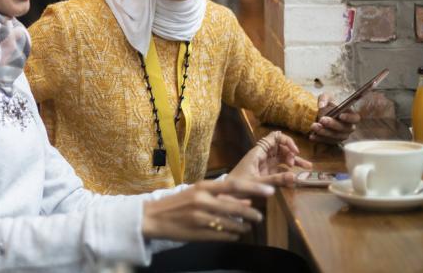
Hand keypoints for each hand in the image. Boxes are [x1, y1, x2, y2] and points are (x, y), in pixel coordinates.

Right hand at [141, 179, 272, 241]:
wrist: (152, 217)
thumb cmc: (176, 203)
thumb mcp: (197, 193)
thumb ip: (220, 197)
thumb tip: (246, 201)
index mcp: (203, 187)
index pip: (234, 185)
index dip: (254, 188)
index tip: (270, 192)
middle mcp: (203, 200)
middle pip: (236, 208)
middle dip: (252, 214)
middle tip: (259, 217)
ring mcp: (201, 218)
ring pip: (232, 224)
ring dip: (242, 227)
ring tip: (246, 228)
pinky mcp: (199, 233)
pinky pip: (224, 236)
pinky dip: (232, 236)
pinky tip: (233, 235)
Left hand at [231, 131, 311, 186]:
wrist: (226, 194)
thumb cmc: (238, 186)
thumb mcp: (257, 183)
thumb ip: (276, 180)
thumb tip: (295, 177)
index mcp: (258, 152)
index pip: (274, 137)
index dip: (286, 141)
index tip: (295, 151)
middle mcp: (262, 155)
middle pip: (281, 147)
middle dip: (291, 152)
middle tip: (295, 164)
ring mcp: (265, 164)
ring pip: (282, 157)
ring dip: (294, 161)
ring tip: (308, 167)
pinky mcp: (266, 173)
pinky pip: (280, 168)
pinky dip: (289, 171)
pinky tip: (296, 177)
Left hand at [310, 93, 360, 143]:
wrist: (320, 113)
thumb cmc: (327, 105)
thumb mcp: (326, 98)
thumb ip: (324, 99)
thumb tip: (321, 106)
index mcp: (351, 116)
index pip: (355, 118)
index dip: (349, 118)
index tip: (340, 116)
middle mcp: (348, 127)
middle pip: (344, 128)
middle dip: (332, 124)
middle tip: (322, 120)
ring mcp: (341, 135)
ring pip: (336, 137)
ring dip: (324, 132)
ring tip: (314, 126)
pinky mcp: (333, 141)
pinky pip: (328, 142)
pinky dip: (319, 139)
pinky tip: (312, 136)